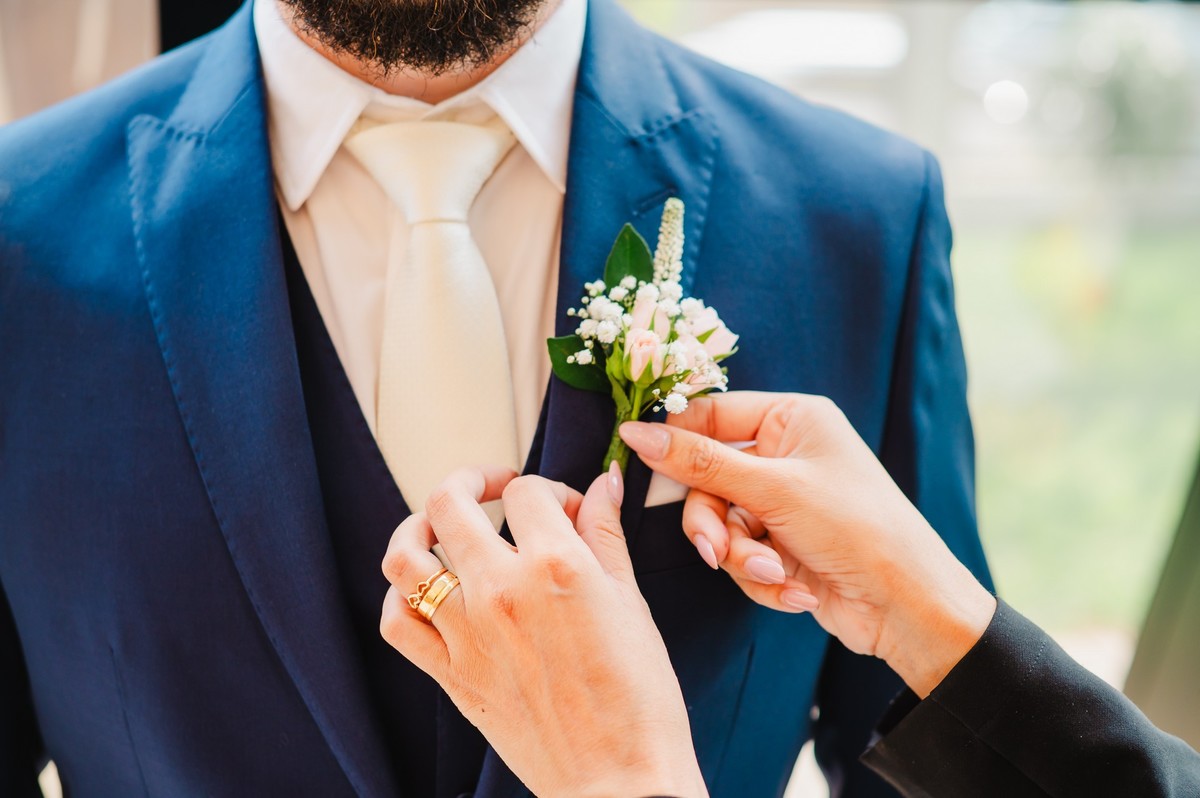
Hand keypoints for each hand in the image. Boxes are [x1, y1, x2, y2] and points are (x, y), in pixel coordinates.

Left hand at [380, 466, 706, 797]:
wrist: (619, 779)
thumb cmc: (638, 698)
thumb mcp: (632, 602)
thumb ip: (607, 535)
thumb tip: (603, 484)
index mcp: (556, 566)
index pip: (529, 492)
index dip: (547, 489)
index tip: (563, 508)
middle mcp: (502, 590)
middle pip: (451, 503)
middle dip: (472, 480)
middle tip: (491, 487)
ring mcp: (467, 633)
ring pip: (406, 556)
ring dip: (417, 526)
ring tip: (438, 524)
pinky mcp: (450, 675)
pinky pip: (398, 623)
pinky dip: (401, 596)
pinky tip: (425, 588)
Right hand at [619, 392, 995, 696]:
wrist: (907, 606)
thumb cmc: (856, 528)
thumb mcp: (773, 490)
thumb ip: (698, 462)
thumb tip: (635, 433)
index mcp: (791, 419)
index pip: (710, 415)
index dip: (673, 440)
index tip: (634, 458)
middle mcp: (784, 455)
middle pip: (706, 479)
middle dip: (714, 523)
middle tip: (717, 551)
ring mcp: (781, 502)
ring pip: (719, 523)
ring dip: (740, 556)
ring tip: (772, 574)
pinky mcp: (780, 545)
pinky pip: (739, 555)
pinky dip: (760, 577)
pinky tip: (797, 592)